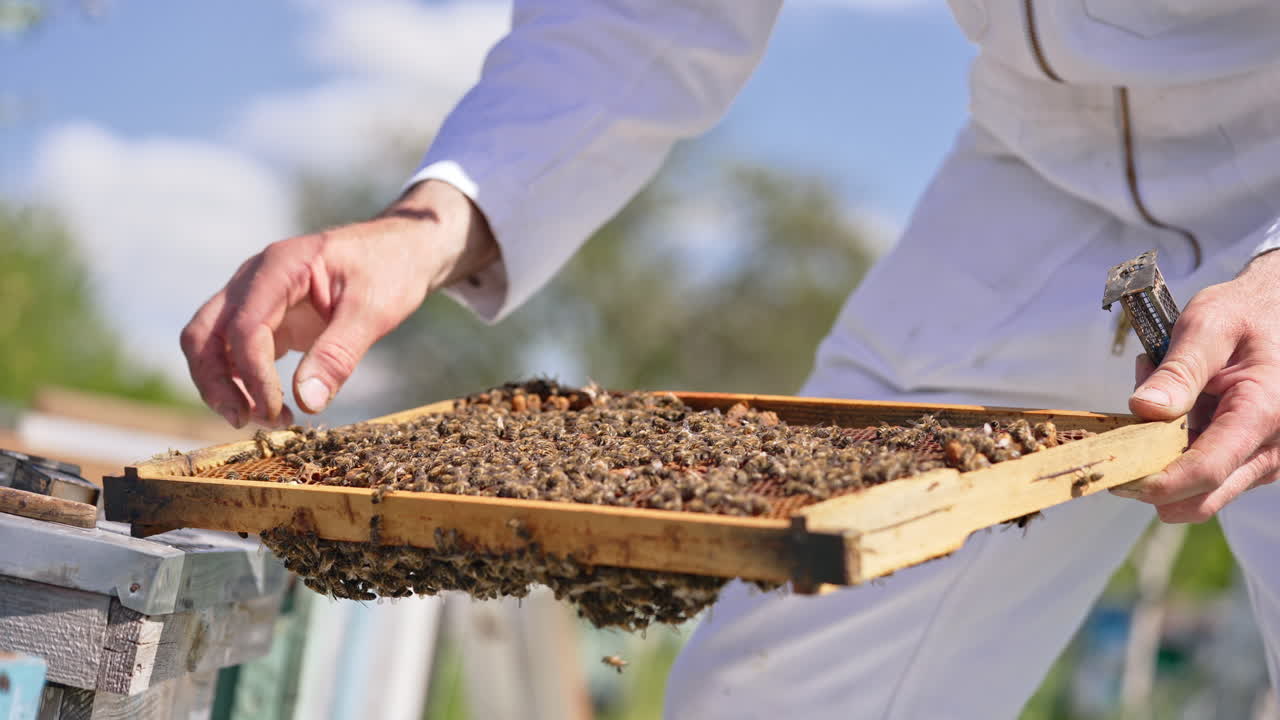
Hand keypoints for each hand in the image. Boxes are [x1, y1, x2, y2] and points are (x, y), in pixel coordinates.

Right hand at [181, 180, 496, 426]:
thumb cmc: (389, 270)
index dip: (253, 375)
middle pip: (203, 334)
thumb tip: (307, 403)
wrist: (400, 249)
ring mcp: (254, 297)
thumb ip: (339, 354)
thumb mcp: (374, 311)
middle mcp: (254, 278)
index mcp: (280, 266)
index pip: (243, 327)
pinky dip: (242, 381)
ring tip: (263, 420)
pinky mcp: (266, 317)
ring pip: (210, 344)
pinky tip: (271, 407)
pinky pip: (234, 352)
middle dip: (215, 383)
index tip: (276, 410)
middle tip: (245, 422)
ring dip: (224, 386)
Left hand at [1114, 251, 1279, 521]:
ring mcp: (1262, 457)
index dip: (1159, 483)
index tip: (1116, 479)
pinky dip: (1175, 446)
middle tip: (1115, 446)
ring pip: (1201, 488)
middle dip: (1153, 480)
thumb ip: (1178, 371)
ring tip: (1158, 395)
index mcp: (1263, 412)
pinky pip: (1204, 470)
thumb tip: (1143, 409)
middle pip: (1204, 495)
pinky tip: (1172, 404)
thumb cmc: (1244, 315)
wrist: (1275, 313)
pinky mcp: (1249, 458)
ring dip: (1163, 456)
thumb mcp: (1207, 326)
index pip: (1207, 470)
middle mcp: (1271, 446)